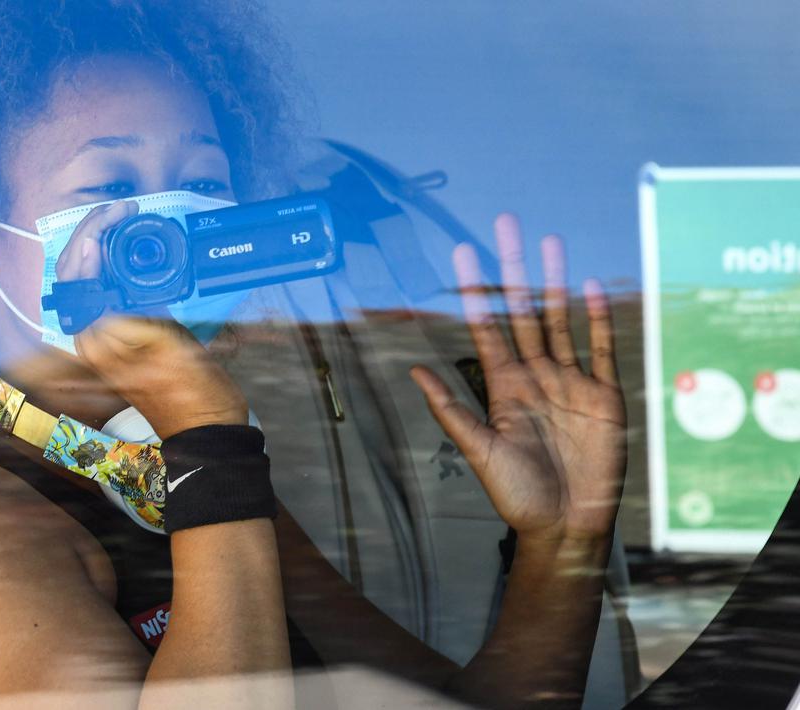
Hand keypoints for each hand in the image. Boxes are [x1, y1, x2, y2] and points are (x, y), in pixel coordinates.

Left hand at [56, 201, 247, 438]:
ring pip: (94, 282)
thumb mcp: (164, 345)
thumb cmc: (192, 394)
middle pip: (80, 273)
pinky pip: (114, 295)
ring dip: (105, 249)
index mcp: (96, 337)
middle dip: (94, 234)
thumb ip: (127, 308)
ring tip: (125, 222)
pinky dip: (122, 269)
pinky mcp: (127, 342)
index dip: (92, 234)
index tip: (118, 213)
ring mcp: (109, 340)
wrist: (209, 431)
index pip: (78, 273)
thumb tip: (99, 269)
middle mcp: (94, 338)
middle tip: (122, 211)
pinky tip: (137, 255)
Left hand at [409, 214, 625, 542]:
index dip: (475, 291)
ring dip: (555, 284)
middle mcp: (535, 376)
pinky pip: (601, 350)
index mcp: (503, 386)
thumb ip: (451, 409)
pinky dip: (597, 320)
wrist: (566, 525)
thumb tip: (413, 370)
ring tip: (550, 244)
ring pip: (560, 321)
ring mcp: (570, 383)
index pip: (486, 326)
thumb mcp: (480, 450)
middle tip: (507, 226)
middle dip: (515, 270)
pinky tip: (590, 288)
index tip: (463, 254)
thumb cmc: (518, 495)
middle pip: (523, 312)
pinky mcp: (603, 396)